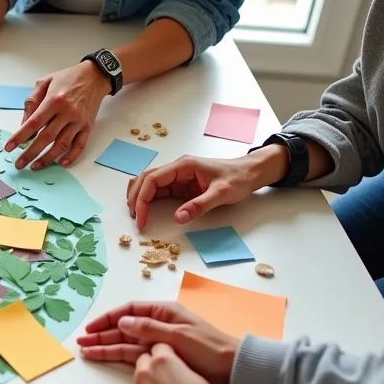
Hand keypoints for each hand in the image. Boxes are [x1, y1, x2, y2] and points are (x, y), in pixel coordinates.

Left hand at [5, 60, 107, 169]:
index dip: (20, 136)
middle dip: (30, 153)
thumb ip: (32, 102)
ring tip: (35, 166)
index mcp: (54, 100)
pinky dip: (71, 156)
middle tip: (19, 164)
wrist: (95, 76)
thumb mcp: (45, 82)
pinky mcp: (88, 126)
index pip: (33, 123)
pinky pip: (79, 145)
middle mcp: (67, 112)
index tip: (9, 147)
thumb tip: (23, 123)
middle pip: (45, 137)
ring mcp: (78, 121)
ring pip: (61, 145)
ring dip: (47, 158)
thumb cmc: (68, 78)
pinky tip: (61, 163)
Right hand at [78, 301, 238, 383]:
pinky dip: (118, 356)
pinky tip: (104, 357)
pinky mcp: (161, 358)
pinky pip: (135, 355)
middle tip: (81, 341)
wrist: (232, 369)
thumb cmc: (209, 348)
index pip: (129, 310)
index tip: (91, 327)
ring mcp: (158, 342)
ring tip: (85, 350)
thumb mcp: (179, 335)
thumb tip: (122, 321)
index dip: (108, 318)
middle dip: (101, 334)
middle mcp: (158, 325)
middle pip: (124, 327)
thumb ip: (149, 328)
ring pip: (126, 342)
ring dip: (105, 346)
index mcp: (164, 312)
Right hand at [125, 153, 275, 230]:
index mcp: (183, 166)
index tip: (141, 217)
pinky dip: (149, 199)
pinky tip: (144, 208)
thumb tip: (178, 218)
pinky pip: (160, 190)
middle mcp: (177, 169)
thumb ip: (200, 205)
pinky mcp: (182, 185)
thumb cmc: (238, 179)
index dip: (142, 198)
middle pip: (146, 179)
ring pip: (150, 184)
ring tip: (135, 214)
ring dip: (139, 197)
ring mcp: (178, 176)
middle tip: (133, 217)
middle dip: (135, 197)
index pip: (153, 179)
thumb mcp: (222, 194)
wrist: (250, 173)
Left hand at [132, 344, 233, 383]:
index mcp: (164, 359)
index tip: (174, 364)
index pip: (159, 347)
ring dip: (149, 383)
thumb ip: (183, 370)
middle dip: (154, 367)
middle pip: (144, 361)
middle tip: (170, 381)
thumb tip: (180, 374)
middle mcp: (146, 370)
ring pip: (139, 379)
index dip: (168, 355)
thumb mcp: (200, 377)